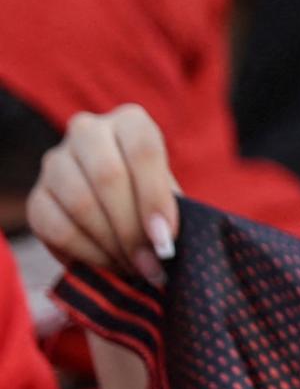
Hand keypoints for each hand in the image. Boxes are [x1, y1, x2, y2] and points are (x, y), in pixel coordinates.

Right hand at [27, 105, 181, 284]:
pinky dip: (87, 252)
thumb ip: (175, 212)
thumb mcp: (174, 196)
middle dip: (133, 227)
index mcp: (130, 122)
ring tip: (136, 266)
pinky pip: (56, 227)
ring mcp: (56, 162)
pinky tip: (109, 263)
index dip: (155, 198)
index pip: (142, 149)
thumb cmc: (156, 200)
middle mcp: (88, 132)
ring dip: (112, 243)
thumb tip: (165, 241)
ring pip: (80, 202)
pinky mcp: (37, 197)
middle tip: (151, 261)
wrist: (121, 209)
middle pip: (108, 176)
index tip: (165, 238)